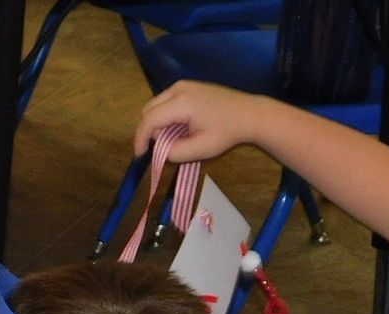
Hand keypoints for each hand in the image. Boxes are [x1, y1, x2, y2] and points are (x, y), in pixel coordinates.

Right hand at [133, 81, 266, 161]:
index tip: (140, 155)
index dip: (140, 139)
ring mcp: (182, 84)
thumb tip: (160, 151)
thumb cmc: (227, 132)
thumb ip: (176, 152)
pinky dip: (166, 116)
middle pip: (148, 110)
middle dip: (150, 131)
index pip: (149, 120)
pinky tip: (181, 128)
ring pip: (155, 105)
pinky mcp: (187, 85)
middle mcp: (178, 88)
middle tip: (163, 148)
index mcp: (181, 102)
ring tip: (175, 138)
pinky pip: (165, 101)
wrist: (248, 113)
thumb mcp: (202, 149)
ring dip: (158, 124)